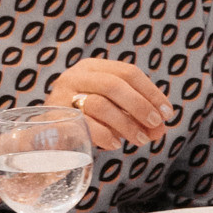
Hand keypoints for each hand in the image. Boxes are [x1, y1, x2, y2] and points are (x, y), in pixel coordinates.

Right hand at [53, 58, 172, 151]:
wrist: (45, 143)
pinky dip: (106, 135)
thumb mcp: (114, 114)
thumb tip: (161, 128)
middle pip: (114, 84)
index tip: (167, 113)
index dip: (151, 92)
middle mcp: (75, 76)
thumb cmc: (85, 123)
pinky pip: (85, 124)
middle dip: (140, 106)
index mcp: (93, 68)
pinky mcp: (55, 118)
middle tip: (156, 125)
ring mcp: (62, 96)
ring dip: (126, 123)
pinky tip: (116, 144)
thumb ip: (136, 117)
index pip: (128, 72)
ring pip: (100, 103)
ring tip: (140, 140)